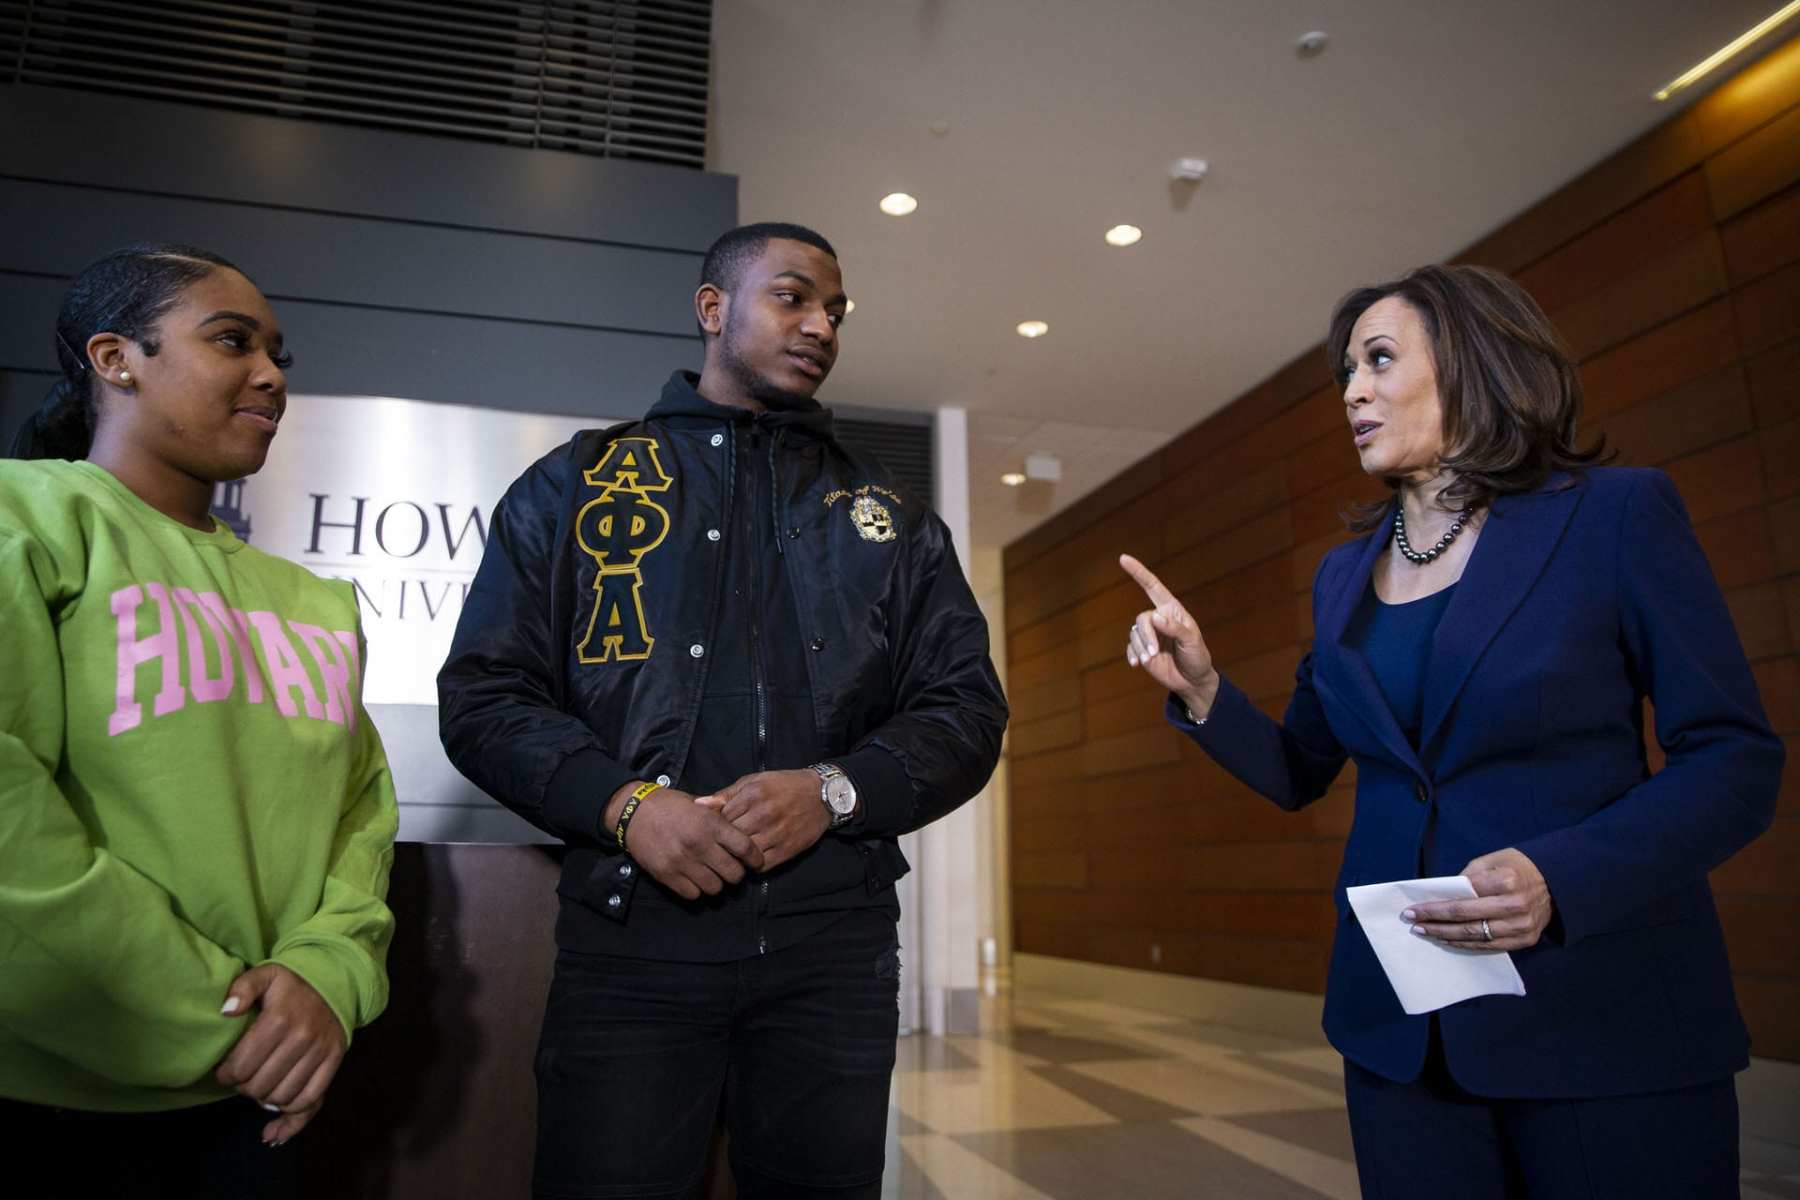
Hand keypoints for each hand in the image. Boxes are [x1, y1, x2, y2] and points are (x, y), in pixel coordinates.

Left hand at [215, 964, 345, 1143]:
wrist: (335, 981)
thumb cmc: (292, 983)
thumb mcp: (265, 974)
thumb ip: (242, 988)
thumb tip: (226, 1011)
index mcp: (279, 1018)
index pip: (241, 1066)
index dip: (226, 1076)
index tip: (224, 1071)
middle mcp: (301, 1037)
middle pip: (259, 1085)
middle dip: (243, 1088)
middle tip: (241, 1079)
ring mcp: (320, 1051)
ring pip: (283, 1096)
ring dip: (264, 1098)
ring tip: (259, 1087)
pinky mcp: (334, 1060)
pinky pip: (311, 1098)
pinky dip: (292, 1109)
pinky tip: (278, 1105)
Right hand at [622, 786, 766, 898]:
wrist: (634, 812)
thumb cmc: (671, 806)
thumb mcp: (700, 804)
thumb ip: (721, 818)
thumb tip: (744, 829)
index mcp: (710, 824)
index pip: (745, 848)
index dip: (755, 859)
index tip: (755, 862)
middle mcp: (699, 844)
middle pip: (734, 874)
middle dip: (736, 873)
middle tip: (731, 868)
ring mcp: (682, 862)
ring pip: (715, 888)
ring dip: (716, 883)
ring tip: (712, 874)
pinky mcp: (667, 875)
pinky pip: (693, 894)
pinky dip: (696, 889)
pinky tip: (694, 878)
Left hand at [695, 770, 829, 870]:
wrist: (821, 795)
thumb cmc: (783, 786)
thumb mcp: (753, 782)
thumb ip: (726, 794)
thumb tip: (698, 804)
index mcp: (753, 795)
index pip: (721, 818)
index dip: (714, 826)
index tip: (713, 829)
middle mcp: (764, 815)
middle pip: (730, 837)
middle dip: (722, 842)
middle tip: (718, 845)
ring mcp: (776, 834)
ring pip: (744, 854)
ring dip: (736, 856)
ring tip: (732, 854)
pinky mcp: (787, 850)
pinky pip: (761, 865)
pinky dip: (752, 865)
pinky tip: (749, 859)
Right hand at [1119, 554, 1219, 715]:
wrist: (1192, 680)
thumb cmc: (1197, 656)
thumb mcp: (1192, 641)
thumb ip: (1175, 628)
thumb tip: (1155, 617)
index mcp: (1171, 610)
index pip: (1152, 587)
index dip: (1138, 572)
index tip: (1123, 558)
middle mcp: (1158, 619)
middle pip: (1142, 619)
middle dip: (1146, 636)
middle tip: (1154, 654)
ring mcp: (1149, 635)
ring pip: (1135, 634)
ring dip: (1141, 648)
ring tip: (1151, 660)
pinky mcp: (1142, 650)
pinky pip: (1130, 647)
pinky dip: (1133, 655)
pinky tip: (1137, 664)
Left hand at [1402, 848, 1554, 951]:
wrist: (1555, 882)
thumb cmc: (1516, 867)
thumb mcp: (1491, 860)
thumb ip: (1466, 877)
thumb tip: (1440, 895)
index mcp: (1505, 881)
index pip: (1460, 898)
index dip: (1433, 906)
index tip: (1411, 909)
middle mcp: (1515, 906)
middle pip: (1465, 919)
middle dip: (1434, 922)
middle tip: (1412, 924)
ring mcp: (1522, 926)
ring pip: (1475, 936)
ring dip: (1446, 936)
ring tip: (1425, 933)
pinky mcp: (1526, 940)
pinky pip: (1489, 946)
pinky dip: (1465, 945)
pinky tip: (1447, 940)